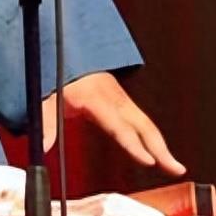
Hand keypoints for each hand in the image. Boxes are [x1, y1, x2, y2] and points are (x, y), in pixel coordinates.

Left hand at [41, 71, 185, 174]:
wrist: (67, 48)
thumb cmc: (59, 70)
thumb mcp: (47, 95)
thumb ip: (45, 121)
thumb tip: (41, 146)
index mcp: (96, 97)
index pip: (118, 125)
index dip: (133, 144)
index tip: (148, 160)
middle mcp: (113, 97)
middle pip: (142, 124)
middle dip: (160, 147)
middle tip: (175, 168)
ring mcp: (120, 97)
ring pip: (145, 122)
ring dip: (161, 144)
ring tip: (174, 166)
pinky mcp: (122, 99)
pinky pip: (141, 119)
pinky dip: (153, 136)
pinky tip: (159, 150)